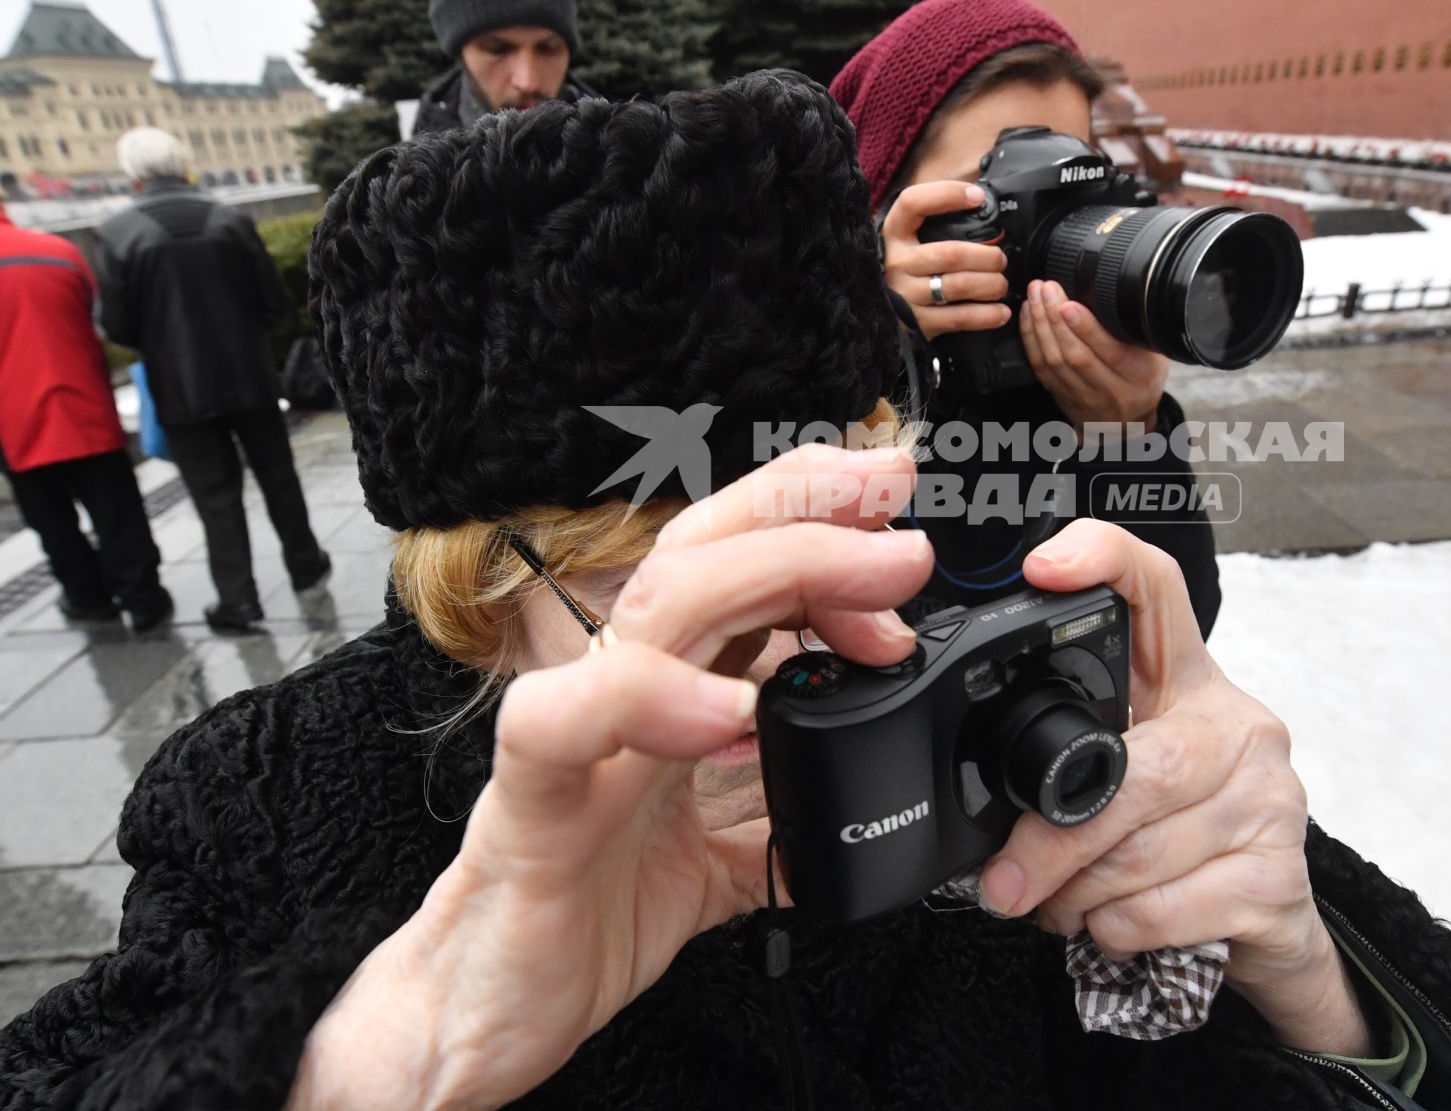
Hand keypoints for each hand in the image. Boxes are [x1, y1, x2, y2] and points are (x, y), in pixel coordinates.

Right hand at [290, 445, 931, 1110]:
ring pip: (656, 608)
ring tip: (867, 589)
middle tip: (899, 506)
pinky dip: (651, 698)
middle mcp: (621, 691)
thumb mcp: (714, 864)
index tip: (899, 511)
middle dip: (809, 513)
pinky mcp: (529, 803)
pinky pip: (567, 724)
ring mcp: (575, 738)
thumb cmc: (577, 919)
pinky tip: (734, 711)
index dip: (816, 521)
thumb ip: (778, 826)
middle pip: (707, 553)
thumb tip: (854, 819)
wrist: (477, 1017)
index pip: (737, 566)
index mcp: (666, 692)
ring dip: (771, 575)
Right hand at [881, 181, 1011, 338]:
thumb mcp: (907, 240)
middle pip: (952, 253)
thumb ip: (933, 220)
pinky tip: (1001, 311)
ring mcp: (906, 294)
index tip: (977, 197)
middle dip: (987, 256)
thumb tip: (978, 198)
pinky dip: (987, 315)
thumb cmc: (904, 269)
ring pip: (959, 285)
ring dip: (991, 284)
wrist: (875, 312)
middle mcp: (897, 263)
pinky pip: (960, 317)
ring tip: (1000, 284)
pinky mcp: (918, 322)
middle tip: (999, 259)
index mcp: (894, 234)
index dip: (948, 194)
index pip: (914, 203)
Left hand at [977, 520, 1372, 1055]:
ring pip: (1140, 851)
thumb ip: (1067, 761)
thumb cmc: (1180, 838)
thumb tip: (967, 798)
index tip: (1044, 568)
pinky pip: (1163, 908)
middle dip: (1055, 839)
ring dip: (1076, 895)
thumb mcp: (1124, 776)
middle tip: (1003, 881)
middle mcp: (1239, 726)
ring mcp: (1269, 799)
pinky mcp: (1278, 877)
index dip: (1104, 560)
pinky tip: (1112, 922)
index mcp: (1188, 682)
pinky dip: (1116, 928)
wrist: (1267, 928)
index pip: (1156, 590)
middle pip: (1138, 768)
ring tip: (1061, 903)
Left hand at [1019, 280, 1169, 430]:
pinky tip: (1028, 315)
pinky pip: (1040, 367)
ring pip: (1054, 361)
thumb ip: (1140, 332)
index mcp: (1137, 376)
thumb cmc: (1142, 379)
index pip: (1110, 353)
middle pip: (1075, 355)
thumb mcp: (1155, 356)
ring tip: (1035, 295)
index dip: (1086, 328)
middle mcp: (1109, 390)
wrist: (1127, 423)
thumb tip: (1118, 293)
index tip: (1069, 305)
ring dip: (1040, 325)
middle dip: (1055, 318)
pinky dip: (1031, 338)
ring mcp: (1082, 396)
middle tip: (1046, 289)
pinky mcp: (1060, 396)